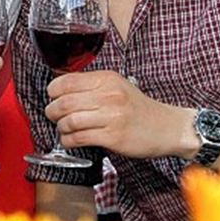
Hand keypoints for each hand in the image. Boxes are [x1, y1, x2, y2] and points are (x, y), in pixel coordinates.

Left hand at [44, 70, 192, 158]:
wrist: (168, 128)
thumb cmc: (138, 109)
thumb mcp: (117, 87)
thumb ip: (92, 86)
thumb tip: (60, 90)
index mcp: (107, 79)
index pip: (67, 81)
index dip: (53, 91)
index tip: (52, 97)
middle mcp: (109, 95)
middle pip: (64, 102)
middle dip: (52, 111)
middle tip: (53, 115)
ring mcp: (112, 117)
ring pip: (69, 121)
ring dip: (60, 127)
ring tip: (64, 129)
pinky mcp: (113, 137)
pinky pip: (79, 138)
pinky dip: (68, 141)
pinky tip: (70, 140)